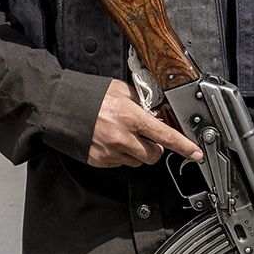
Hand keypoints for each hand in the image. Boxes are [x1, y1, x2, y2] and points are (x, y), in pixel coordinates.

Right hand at [85, 80, 201, 167]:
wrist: (58, 107)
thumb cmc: (87, 96)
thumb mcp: (120, 90)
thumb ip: (141, 101)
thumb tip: (155, 110)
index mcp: (131, 117)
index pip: (166, 136)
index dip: (184, 146)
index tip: (196, 153)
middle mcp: (122, 138)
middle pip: (154, 155)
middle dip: (155, 147)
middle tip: (146, 135)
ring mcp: (110, 152)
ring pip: (137, 161)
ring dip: (137, 151)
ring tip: (123, 135)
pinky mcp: (100, 161)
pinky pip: (120, 163)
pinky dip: (121, 154)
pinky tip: (111, 140)